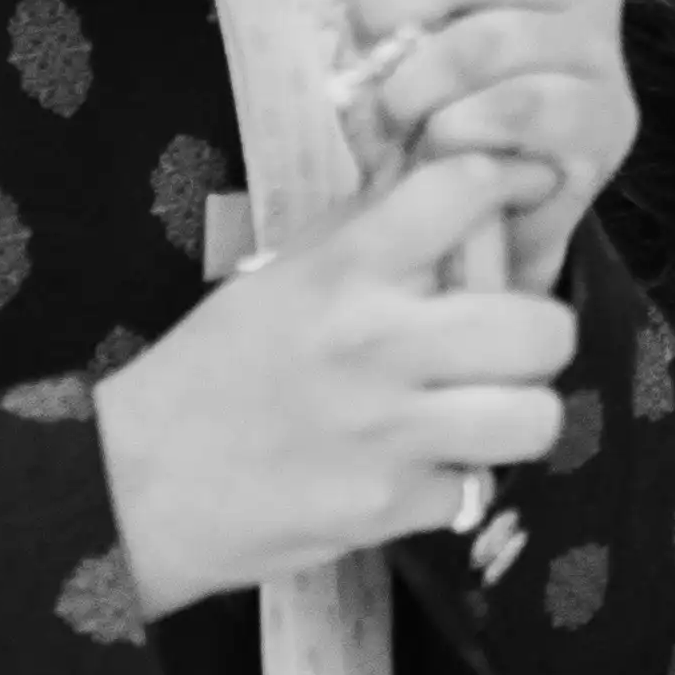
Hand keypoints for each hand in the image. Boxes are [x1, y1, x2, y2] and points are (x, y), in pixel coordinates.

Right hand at [97, 153, 581, 618]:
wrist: (134, 483)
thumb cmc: (211, 371)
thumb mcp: (279, 278)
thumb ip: (365, 230)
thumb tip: (443, 166)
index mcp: (344, 271)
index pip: (461, 192)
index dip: (514, 179)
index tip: (529, 187)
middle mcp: (377, 342)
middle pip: (541, 327)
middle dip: (538, 336)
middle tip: (507, 346)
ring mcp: (388, 431)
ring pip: (534, 418)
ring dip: (516, 417)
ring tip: (481, 414)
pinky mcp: (388, 507)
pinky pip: (473, 489)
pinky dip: (450, 485)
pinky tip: (410, 471)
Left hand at [341, 0, 633, 289]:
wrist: (478, 215)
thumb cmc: (433, 105)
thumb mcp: (406, 21)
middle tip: (363, 33)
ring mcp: (605, 52)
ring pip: (489, 42)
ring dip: (414, 85)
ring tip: (394, 113)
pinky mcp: (608, 124)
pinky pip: (512, 112)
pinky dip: (452, 133)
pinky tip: (438, 150)